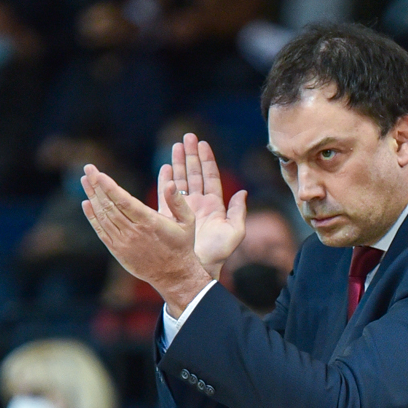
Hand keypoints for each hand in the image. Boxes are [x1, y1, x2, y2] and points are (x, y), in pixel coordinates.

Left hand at [80, 163, 213, 316]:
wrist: (173, 275)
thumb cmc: (181, 245)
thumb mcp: (187, 221)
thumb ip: (177, 201)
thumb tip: (171, 182)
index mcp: (150, 222)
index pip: (124, 201)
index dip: (109, 187)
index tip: (98, 174)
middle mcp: (133, 232)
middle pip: (109, 205)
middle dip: (97, 186)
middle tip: (87, 169)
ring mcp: (123, 242)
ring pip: (103, 217)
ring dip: (92, 197)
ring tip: (84, 181)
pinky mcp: (118, 251)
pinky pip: (101, 231)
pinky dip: (92, 217)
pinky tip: (86, 203)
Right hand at [159, 134, 247, 279]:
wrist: (196, 270)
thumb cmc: (216, 254)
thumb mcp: (234, 233)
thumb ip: (239, 212)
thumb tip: (243, 192)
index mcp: (214, 205)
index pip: (210, 176)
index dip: (207, 160)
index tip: (202, 143)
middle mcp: (198, 204)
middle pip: (194, 173)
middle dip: (190, 155)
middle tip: (187, 137)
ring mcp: (183, 209)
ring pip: (180, 180)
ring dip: (178, 163)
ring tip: (175, 146)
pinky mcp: (170, 215)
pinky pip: (166, 194)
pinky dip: (165, 180)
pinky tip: (165, 168)